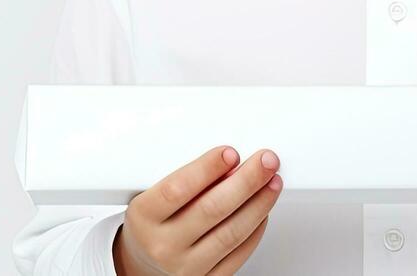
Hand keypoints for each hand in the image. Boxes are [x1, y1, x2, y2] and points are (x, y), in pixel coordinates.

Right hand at [114, 145, 284, 275]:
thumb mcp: (155, 198)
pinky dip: (257, 229)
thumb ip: (189, 182)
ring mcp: (186, 267)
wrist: (145, 266)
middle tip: (266, 161)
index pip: (177, 189)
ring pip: (231, 233)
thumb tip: (233, 164)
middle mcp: (163, 245)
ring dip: (259, 203)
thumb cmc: (154, 225)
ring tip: (273, 181)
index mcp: (144, 218)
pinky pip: (239, 254)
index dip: (207, 168)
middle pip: (212, 209)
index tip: (230, 153)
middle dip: (246, 180)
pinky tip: (263, 210)